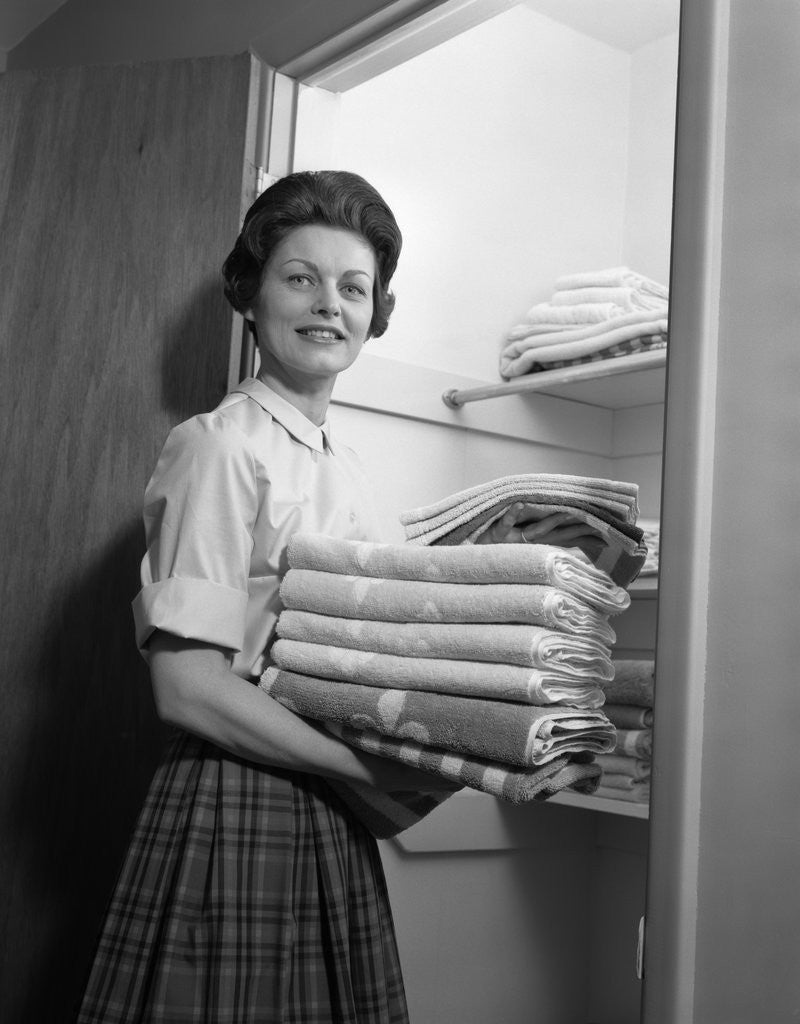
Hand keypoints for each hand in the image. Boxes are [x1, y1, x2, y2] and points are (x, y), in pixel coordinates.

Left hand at [476, 502, 605, 559]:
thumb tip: (566, 541)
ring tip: (567, 512)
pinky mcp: (496, 535)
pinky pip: (505, 522)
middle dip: (577, 527)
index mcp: (537, 543)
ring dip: (552, 521)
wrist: (471, 566)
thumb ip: (545, 541)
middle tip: (597, 523)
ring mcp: (514, 540)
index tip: (606, 532)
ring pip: (538, 530)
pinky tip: (520, 503)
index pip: (567, 538)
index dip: (586, 535)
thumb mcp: (521, 548)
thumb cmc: (496, 552)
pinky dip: (512, 513)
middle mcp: (529, 542)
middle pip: (559, 534)